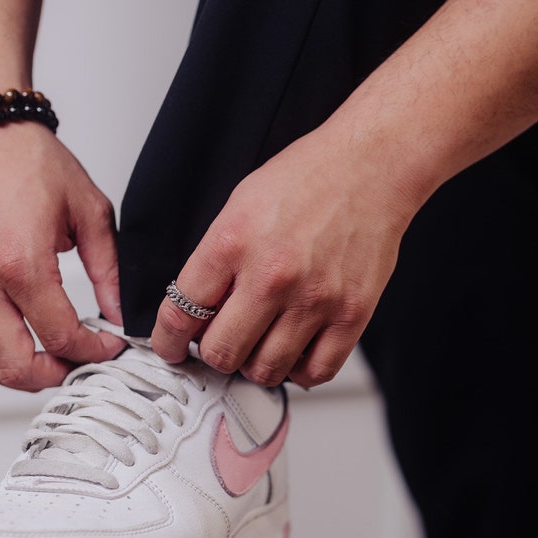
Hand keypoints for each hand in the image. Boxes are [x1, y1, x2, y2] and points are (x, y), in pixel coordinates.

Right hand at [0, 123, 125, 390]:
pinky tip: (28, 334)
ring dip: (24, 373)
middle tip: (81, 362)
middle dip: (56, 375)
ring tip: (55, 357)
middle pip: (16, 367)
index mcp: (21, 263)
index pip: (60, 336)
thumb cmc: (29, 162)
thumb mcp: (89, 210)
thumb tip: (118, 313)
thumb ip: (108, 269)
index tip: (110, 345)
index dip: (93, 351)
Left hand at [151, 122, 417, 387]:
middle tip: (220, 341)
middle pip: (221, 352)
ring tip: (258, 344)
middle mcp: (272, 276)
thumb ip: (215, 260)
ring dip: (255, 365)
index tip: (171, 347)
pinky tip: (294, 350)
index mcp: (233, 243)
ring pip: (265, 371)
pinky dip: (299, 370)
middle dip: (213, 353)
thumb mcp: (238, 206)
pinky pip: (316, 371)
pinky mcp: (352, 314)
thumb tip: (196, 309)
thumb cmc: (307, 178)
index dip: (168, 340)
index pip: (181, 313)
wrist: (370, 166)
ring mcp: (314, 299)